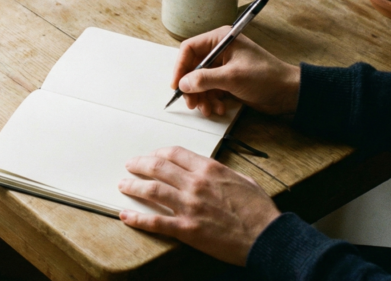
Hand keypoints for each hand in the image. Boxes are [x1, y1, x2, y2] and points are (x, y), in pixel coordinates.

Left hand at [118, 146, 279, 265]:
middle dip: (139, 164)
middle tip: (130, 165)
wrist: (268, 236)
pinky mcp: (187, 229)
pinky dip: (137, 218)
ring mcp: (189, 206)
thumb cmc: (259, 210)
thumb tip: (209, 170)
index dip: (157, 153)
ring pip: (152, 190)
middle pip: (158, 167)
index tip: (150, 156)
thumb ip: (220, 173)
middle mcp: (195, 184)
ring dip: (133, 185)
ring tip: (123, 184)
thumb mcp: (242, 180)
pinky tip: (126, 215)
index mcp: (209, 169)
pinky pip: (155, 221)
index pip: (174, 153)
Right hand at [171, 26, 299, 115]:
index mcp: (221, 39)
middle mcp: (220, 50)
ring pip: (200, 81)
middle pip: (193, 67)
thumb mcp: (232, 77)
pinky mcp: (228, 80)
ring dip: (201, 97)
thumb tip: (182, 84)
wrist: (288, 93)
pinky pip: (210, 90)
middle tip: (191, 103)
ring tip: (207, 109)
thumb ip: (205, 79)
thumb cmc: (266, 77)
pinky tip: (218, 108)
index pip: (189, 49)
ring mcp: (223, 66)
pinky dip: (211, 100)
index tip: (176, 85)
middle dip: (191, 87)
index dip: (180, 67)